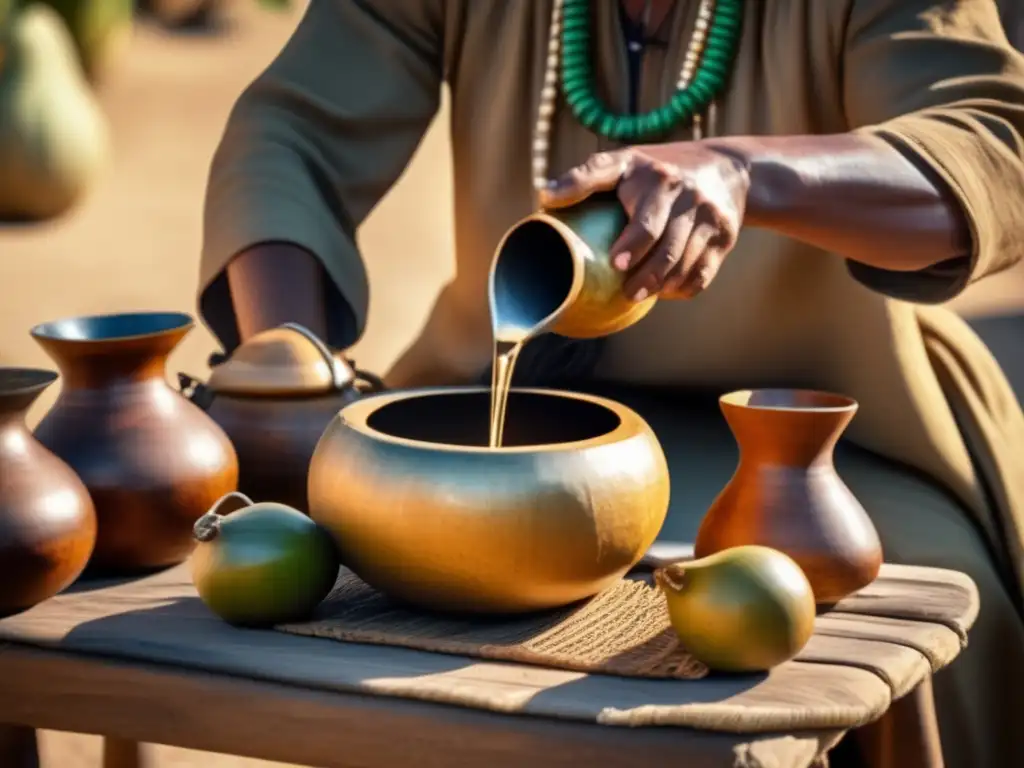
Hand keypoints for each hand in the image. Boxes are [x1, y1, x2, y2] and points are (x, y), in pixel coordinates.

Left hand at [539, 143, 750, 300]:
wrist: (726, 169)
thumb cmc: (655, 170)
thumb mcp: (624, 162)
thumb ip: (586, 177)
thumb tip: (544, 195)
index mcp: (657, 178)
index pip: (646, 217)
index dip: (633, 242)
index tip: (617, 262)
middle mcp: (688, 196)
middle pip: (667, 248)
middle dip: (646, 275)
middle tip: (628, 291)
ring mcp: (710, 218)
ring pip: (685, 264)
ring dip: (662, 285)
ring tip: (639, 293)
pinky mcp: (725, 238)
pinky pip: (703, 273)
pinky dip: (683, 287)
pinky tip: (666, 290)